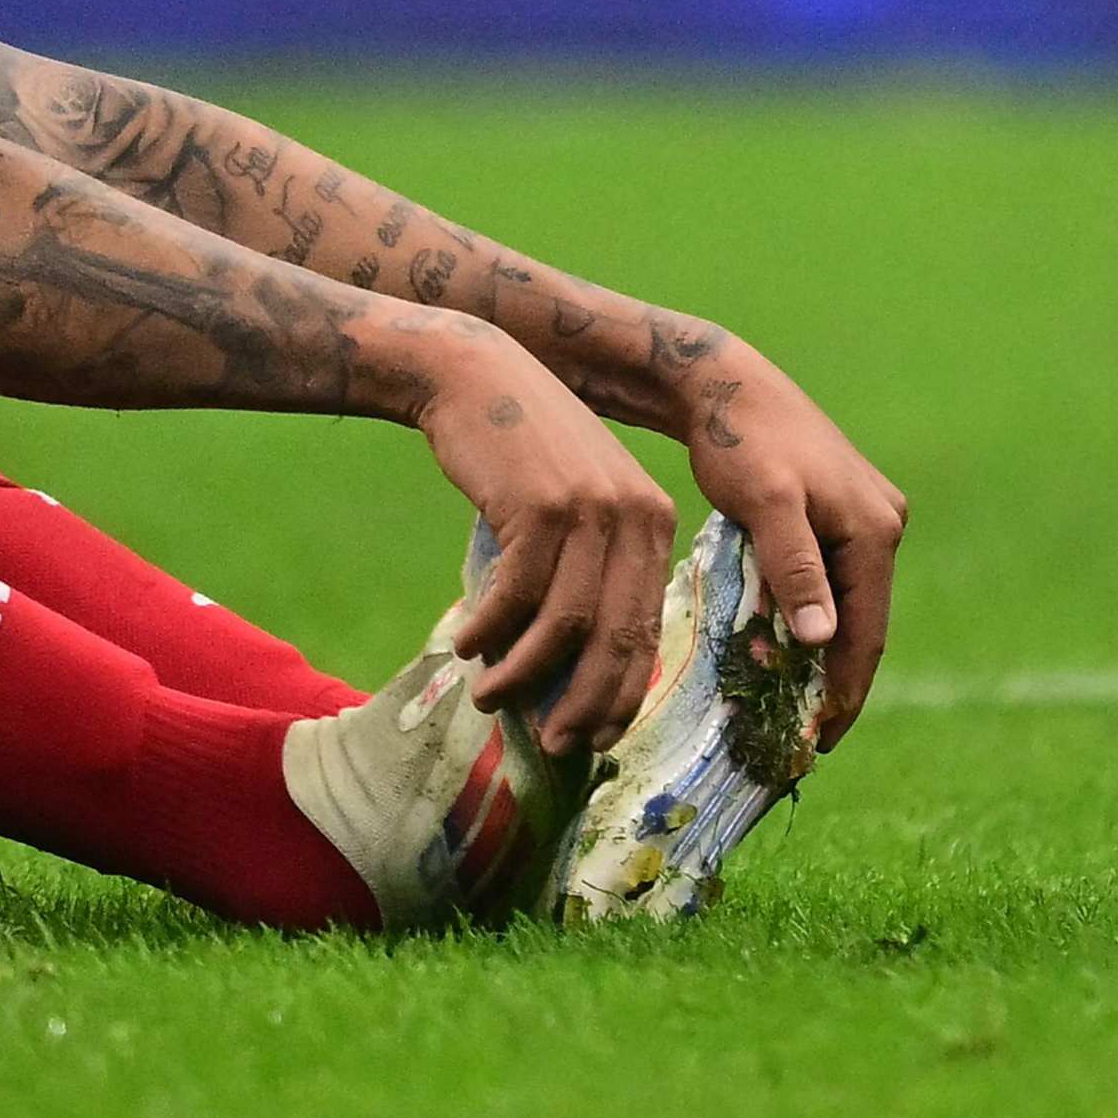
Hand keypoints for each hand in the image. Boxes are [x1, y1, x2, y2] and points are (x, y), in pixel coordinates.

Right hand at [414, 324, 679, 756]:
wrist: (475, 376)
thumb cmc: (518, 451)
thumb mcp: (572, 504)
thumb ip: (586, 569)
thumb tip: (568, 665)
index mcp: (654, 522)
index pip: (646, 628)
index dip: (620, 693)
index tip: (593, 735)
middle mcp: (636, 516)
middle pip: (616, 636)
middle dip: (585, 701)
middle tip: (553, 741)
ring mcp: (591, 510)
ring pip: (566, 623)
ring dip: (523, 672)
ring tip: (488, 697)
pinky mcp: (541, 506)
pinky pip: (516, 593)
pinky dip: (489, 629)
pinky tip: (464, 644)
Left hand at [669, 339, 907, 746]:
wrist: (722, 383)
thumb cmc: (740, 440)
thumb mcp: (767, 504)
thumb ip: (795, 568)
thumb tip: (827, 640)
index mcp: (874, 529)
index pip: (867, 632)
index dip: (846, 691)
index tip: (820, 741)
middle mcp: (881, 524)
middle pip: (862, 621)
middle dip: (836, 680)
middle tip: (803, 736)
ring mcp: (862, 517)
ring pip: (844, 603)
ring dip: (821, 652)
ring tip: (791, 705)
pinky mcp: (835, 513)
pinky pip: (828, 580)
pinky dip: (808, 616)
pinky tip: (783, 648)